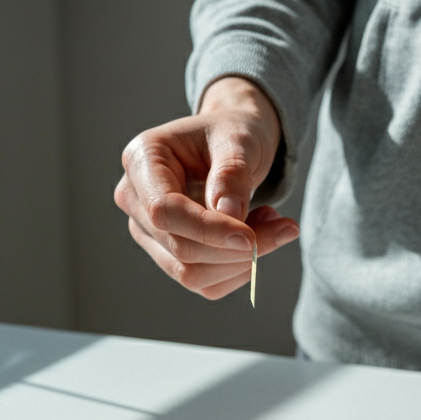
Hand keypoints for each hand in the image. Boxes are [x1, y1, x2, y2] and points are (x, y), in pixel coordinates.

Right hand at [114, 76, 298, 298]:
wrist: (231, 146)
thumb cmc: (232, 135)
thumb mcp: (239, 139)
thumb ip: (232, 172)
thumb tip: (230, 213)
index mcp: (141, 160)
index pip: (163, 211)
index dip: (208, 230)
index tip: (253, 238)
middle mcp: (135, 200)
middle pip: (180, 248)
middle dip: (237, 248)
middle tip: (286, 226)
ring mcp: (148, 233)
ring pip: (191, 273)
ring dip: (242, 262)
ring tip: (273, 224)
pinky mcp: (169, 256)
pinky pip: (205, 284)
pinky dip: (240, 270)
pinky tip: (258, 238)